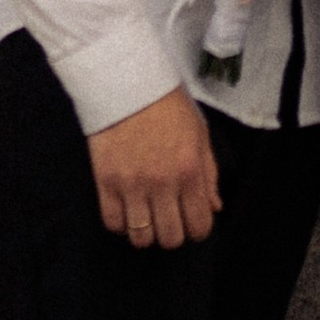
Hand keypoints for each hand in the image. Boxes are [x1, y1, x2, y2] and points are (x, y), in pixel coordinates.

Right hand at [87, 88, 220, 247]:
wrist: (127, 81)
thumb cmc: (168, 105)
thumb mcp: (199, 134)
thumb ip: (209, 174)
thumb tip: (214, 208)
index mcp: (190, 171)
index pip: (199, 226)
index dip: (198, 229)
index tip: (191, 219)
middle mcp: (162, 183)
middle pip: (170, 239)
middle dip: (172, 233)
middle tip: (168, 217)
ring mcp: (132, 185)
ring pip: (141, 238)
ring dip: (146, 231)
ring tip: (145, 215)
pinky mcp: (106, 182)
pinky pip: (112, 223)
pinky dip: (120, 222)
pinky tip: (125, 207)